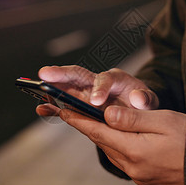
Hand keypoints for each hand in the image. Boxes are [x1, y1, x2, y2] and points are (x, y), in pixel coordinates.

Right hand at [36, 65, 158, 116]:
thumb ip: (145, 99)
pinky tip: (41, 109)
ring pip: (66, 86)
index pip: (105, 79)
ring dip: (51, 88)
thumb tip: (137, 100)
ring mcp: (85, 92)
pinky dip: (53, 106)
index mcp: (115, 78)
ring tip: (36, 90)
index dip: (99, 89)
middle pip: (78, 74)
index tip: (95, 102)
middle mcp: (96, 82)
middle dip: (61, 74)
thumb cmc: (141, 103)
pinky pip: (64, 104)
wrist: (137, 110)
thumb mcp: (149, 100)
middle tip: (45, 74)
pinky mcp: (79, 104)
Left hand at [60, 105, 185, 184]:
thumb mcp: (163, 120)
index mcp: (134, 150)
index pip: (98, 132)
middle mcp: (132, 167)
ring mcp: (139, 176)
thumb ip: (132, 118)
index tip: (63, 110)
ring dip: (101, 137)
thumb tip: (107, 114)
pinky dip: (115, 146)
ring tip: (91, 122)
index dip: (79, 120)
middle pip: (102, 142)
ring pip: (112, 151)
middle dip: (87, 127)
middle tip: (73, 112)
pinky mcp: (146, 179)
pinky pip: (123, 159)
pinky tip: (117, 138)